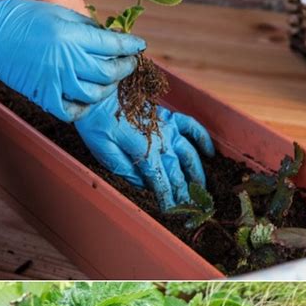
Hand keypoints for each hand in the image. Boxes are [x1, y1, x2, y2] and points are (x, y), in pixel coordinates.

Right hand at [0, 0, 144, 121]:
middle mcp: (68, 61)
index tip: (140, 47)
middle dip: (123, 70)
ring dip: (106, 91)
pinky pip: (72, 111)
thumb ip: (86, 29)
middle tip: (127, 65)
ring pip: (94, 95)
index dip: (130, 48)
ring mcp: (56, 81)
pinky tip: (85, 100)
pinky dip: (83, 109)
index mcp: (73, 36)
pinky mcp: (45, 96)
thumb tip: (109, 39)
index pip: (113, 46)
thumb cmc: (25, 19)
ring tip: (108, 83)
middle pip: (108, 74)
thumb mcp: (59, 14)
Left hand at [75, 92, 214, 210]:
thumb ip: (125, 169)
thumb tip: (144, 185)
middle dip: (184, 191)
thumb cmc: (96, 122)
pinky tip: (209, 153)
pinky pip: (192, 127)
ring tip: (201, 188)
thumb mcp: (102, 151)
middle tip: (190, 207)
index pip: (160, 180)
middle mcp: (161, 140)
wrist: (99, 93)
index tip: (172, 212)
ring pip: (189, 154)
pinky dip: (203, 139)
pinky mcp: (168, 117)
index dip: (167, 198)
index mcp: (144, 151)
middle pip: (177, 171)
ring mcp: (167, 128)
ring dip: (197, 173)